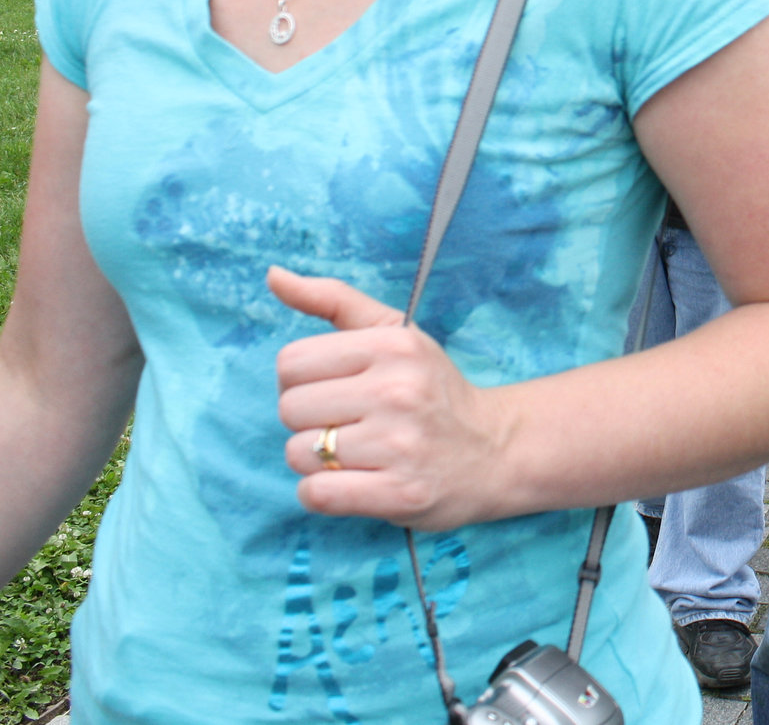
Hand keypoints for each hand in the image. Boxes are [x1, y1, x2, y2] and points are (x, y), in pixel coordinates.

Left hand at [271, 267, 511, 530]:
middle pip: (290, 409)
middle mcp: (397, 391)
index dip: (305, 380)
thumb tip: (273, 275)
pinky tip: (354, 481)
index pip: (290, 363)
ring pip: (299, 453)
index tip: (338, 389)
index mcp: (393, 345)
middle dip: (311, 421)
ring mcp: (400, 445)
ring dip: (318, 461)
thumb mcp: (394, 333)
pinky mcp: (400, 493)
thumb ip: (333, 300)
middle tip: (351, 424)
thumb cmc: (432, 389)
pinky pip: (316, 494)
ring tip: (358, 454)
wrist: (495, 450)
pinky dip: (322, 493)